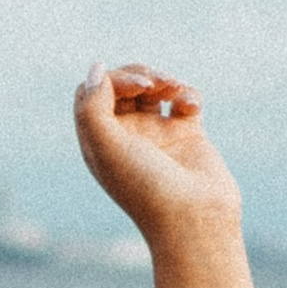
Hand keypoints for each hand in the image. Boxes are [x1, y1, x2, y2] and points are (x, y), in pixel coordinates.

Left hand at [75, 63, 242, 242]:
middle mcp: (125, 137)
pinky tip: (190, 106)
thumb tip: (96, 67)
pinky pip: (184, 100)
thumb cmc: (146, 188)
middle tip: (154, 83)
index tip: (135, 88)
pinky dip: (188, 93)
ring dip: (163, 78)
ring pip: (153, 89)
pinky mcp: (187, 135)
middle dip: (139, 74)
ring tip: (174, 88)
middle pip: (122, 86)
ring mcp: (157, 135)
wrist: (195, 219)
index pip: (93, 92)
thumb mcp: (106, 148)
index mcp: (99, 142)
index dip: (111, 79)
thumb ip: (91, 106)